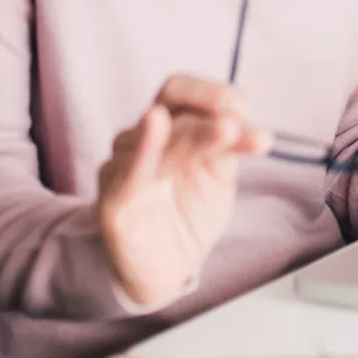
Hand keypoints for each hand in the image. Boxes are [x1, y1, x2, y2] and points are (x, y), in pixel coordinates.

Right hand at [98, 76, 270, 307]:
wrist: (169, 267)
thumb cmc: (192, 210)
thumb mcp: (219, 173)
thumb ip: (227, 145)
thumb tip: (240, 118)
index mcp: (169, 125)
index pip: (183, 90)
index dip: (214, 94)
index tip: (243, 111)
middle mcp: (141, 138)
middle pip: (172, 105)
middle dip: (208, 109)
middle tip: (237, 121)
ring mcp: (123, 166)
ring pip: (158, 139)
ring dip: (196, 134)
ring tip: (228, 130)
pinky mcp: (113, 200)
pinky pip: (129, 171)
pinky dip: (144, 147)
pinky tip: (154, 124)